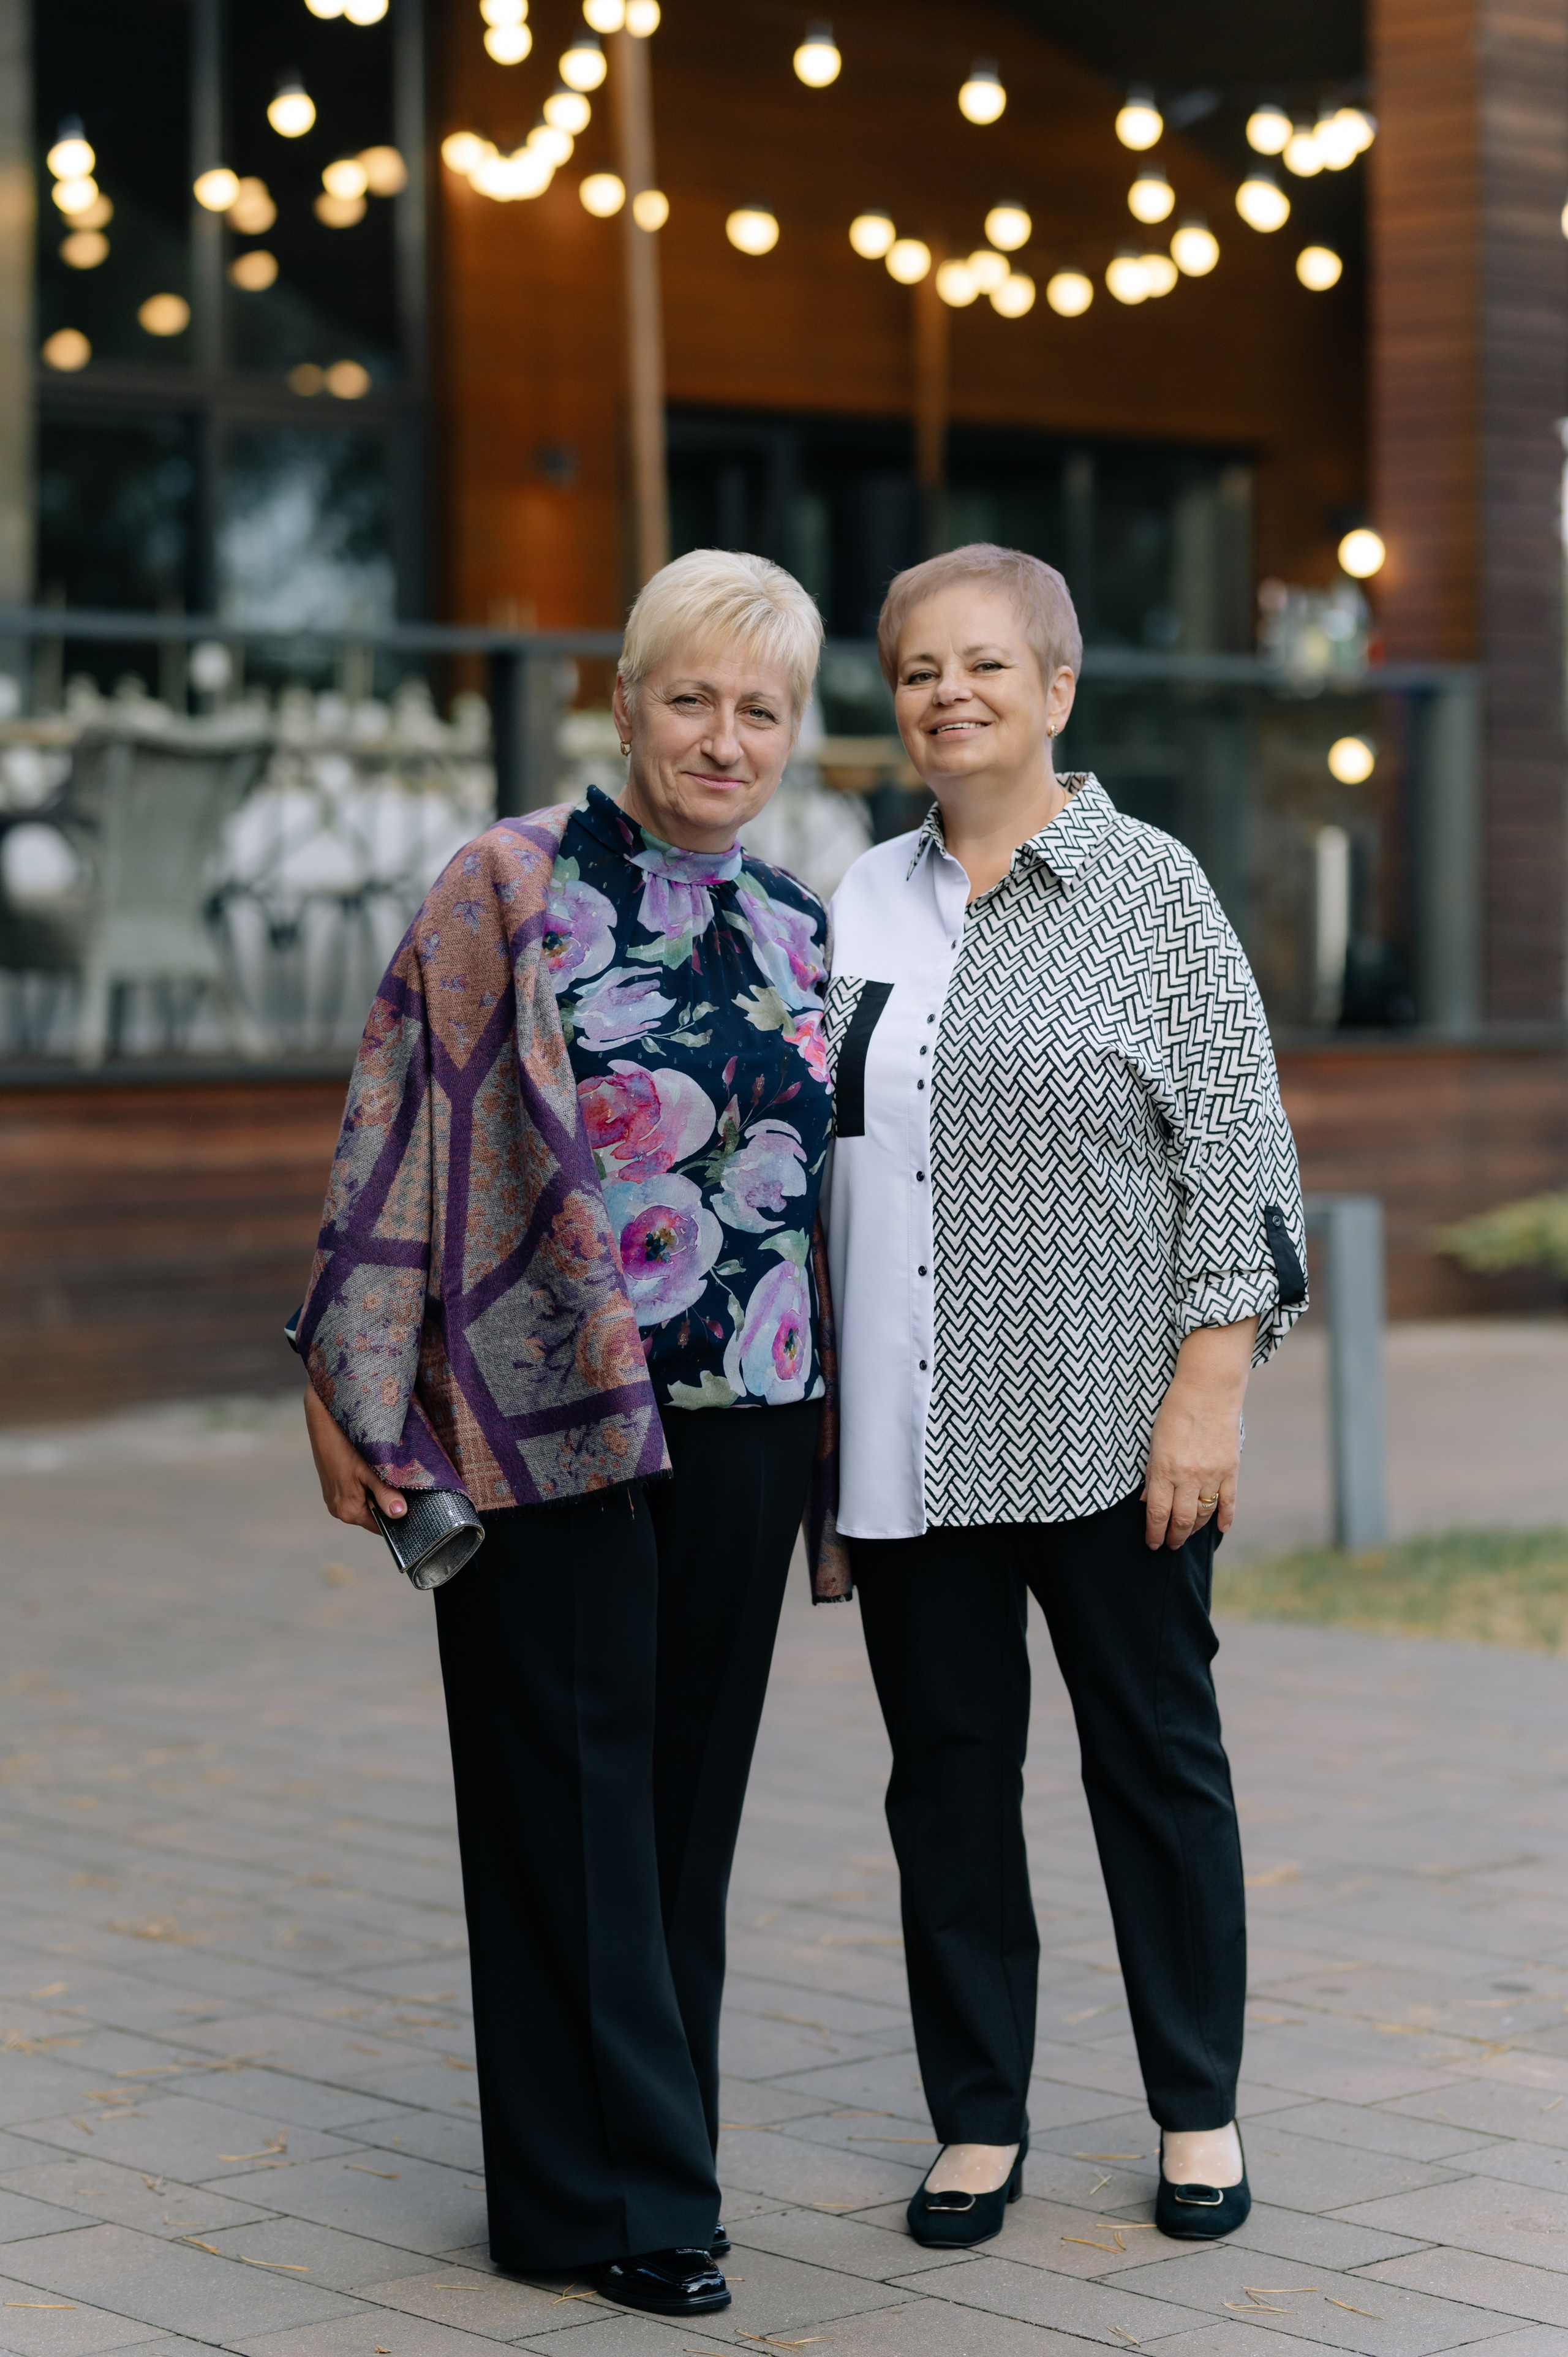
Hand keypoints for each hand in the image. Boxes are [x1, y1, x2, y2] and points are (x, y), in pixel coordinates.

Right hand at [303, 1385, 406, 1534]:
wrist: (324, 1418)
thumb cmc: (346, 1443)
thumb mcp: (371, 1469)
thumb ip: (385, 1494)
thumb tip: (400, 1514)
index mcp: (348, 1510)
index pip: (381, 1526)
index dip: (399, 1518)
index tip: (416, 1505)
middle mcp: (338, 1509)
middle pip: (374, 1514)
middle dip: (390, 1501)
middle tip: (406, 1484)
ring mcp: (335, 1497)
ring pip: (368, 1501)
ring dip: (380, 1490)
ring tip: (388, 1472)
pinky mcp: (335, 1485)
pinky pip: (359, 1491)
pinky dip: (370, 1483)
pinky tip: (375, 1467)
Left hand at [1141, 1318, 1256, 1551]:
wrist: (1208, 1389)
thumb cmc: (1175, 1411)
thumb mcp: (1154, 1441)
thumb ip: (1152, 1474)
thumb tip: (1147, 1502)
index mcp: (1165, 1469)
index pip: (1158, 1513)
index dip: (1154, 1533)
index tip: (1152, 1543)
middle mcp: (1189, 1476)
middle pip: (1181, 1520)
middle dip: (1174, 1537)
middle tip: (1170, 1545)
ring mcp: (1212, 1475)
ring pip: (1203, 1515)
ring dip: (1194, 1529)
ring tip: (1186, 1535)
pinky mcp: (1231, 1469)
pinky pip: (1229, 1502)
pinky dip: (1225, 1518)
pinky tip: (1220, 1529)